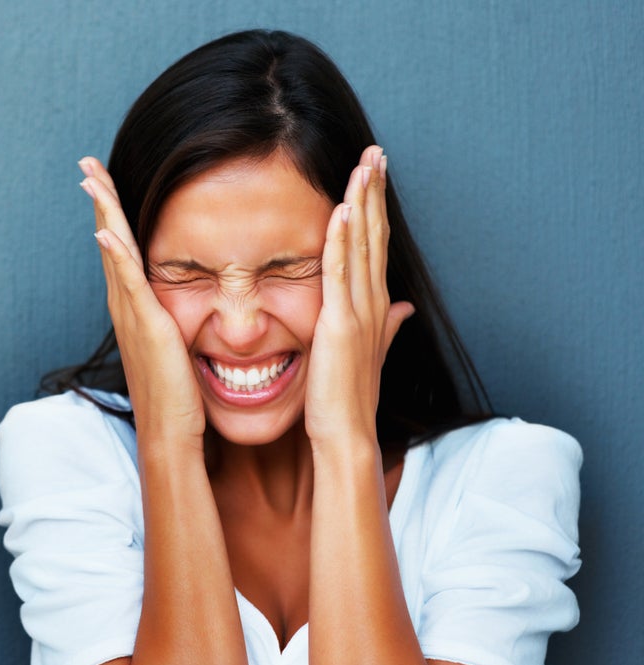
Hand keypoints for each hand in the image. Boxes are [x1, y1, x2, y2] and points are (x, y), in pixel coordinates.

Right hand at [79, 158, 205, 449]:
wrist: (171, 436)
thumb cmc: (177, 400)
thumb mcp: (175, 353)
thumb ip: (173, 328)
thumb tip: (186, 314)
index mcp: (137, 313)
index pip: (122, 256)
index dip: (114, 220)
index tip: (107, 187)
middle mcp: (128, 311)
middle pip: (112, 246)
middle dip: (102, 205)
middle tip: (89, 167)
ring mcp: (134, 319)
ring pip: (116, 256)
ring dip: (105, 216)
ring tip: (93, 179)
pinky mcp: (149, 330)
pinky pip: (130, 285)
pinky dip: (117, 257)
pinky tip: (107, 231)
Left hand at [304, 146, 413, 451]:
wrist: (347, 432)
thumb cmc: (353, 395)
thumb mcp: (372, 350)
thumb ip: (389, 325)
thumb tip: (406, 308)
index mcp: (377, 306)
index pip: (378, 246)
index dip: (378, 208)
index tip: (375, 174)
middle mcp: (373, 302)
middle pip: (375, 235)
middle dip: (374, 192)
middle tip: (375, 151)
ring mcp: (359, 312)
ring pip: (361, 246)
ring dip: (362, 203)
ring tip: (364, 164)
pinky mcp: (339, 324)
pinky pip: (339, 274)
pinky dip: (340, 241)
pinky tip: (340, 210)